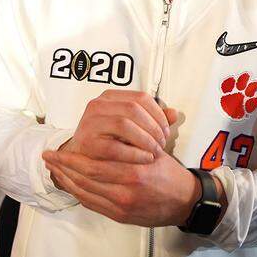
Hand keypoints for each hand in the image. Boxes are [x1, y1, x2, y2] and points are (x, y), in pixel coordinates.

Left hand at [42, 147, 202, 226]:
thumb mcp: (155, 150)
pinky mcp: (120, 216)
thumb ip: (133, 141)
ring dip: (66, 180)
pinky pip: (93, 204)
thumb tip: (110, 124)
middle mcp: (127, 191)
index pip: (95, 164)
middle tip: (47, 158)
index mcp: (136, 171)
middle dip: (63, 168)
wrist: (184, 202)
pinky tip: (69, 184)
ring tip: (53, 169)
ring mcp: (122, 206)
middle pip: (85, 179)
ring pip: (86, 192)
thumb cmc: (169, 173)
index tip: (57, 149)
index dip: (72, 158)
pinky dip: (77, 194)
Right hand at [56, 90, 174, 164]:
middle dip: (153, 127)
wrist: (82, 158)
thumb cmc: (109, 140)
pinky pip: (115, 147)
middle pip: (134, 109)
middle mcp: (97, 105)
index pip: (141, 97)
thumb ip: (152, 120)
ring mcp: (89, 122)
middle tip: (163, 143)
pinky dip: (134, 153)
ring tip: (156, 151)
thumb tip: (175, 114)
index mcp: (110, 97)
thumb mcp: (132, 126)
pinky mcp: (87, 142)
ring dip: (146, 140)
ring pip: (124, 124)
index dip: (159, 114)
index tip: (167, 130)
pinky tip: (146, 159)